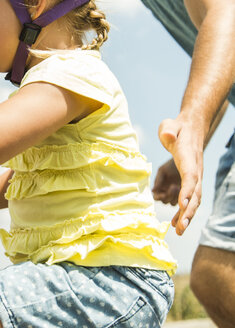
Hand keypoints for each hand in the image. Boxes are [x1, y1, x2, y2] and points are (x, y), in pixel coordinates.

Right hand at [153, 159, 180, 205]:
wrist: (185, 159)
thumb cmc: (171, 165)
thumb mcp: (163, 171)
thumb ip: (158, 181)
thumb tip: (153, 190)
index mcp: (159, 188)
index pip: (156, 197)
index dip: (159, 197)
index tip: (163, 193)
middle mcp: (166, 193)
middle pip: (165, 201)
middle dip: (169, 196)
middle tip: (174, 186)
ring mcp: (175, 194)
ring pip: (174, 202)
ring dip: (176, 196)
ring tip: (178, 185)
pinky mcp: (184, 194)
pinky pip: (183, 200)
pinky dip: (183, 196)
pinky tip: (183, 187)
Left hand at [157, 117, 202, 234]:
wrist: (191, 128)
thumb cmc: (177, 128)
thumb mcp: (170, 125)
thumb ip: (168, 130)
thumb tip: (168, 136)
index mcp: (188, 158)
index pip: (190, 176)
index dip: (187, 191)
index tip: (182, 205)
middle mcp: (195, 170)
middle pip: (194, 194)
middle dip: (188, 212)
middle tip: (180, 229)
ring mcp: (195, 177)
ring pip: (194, 200)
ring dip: (187, 216)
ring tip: (178, 231)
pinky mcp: (191, 181)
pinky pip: (190, 199)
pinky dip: (184, 211)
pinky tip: (176, 223)